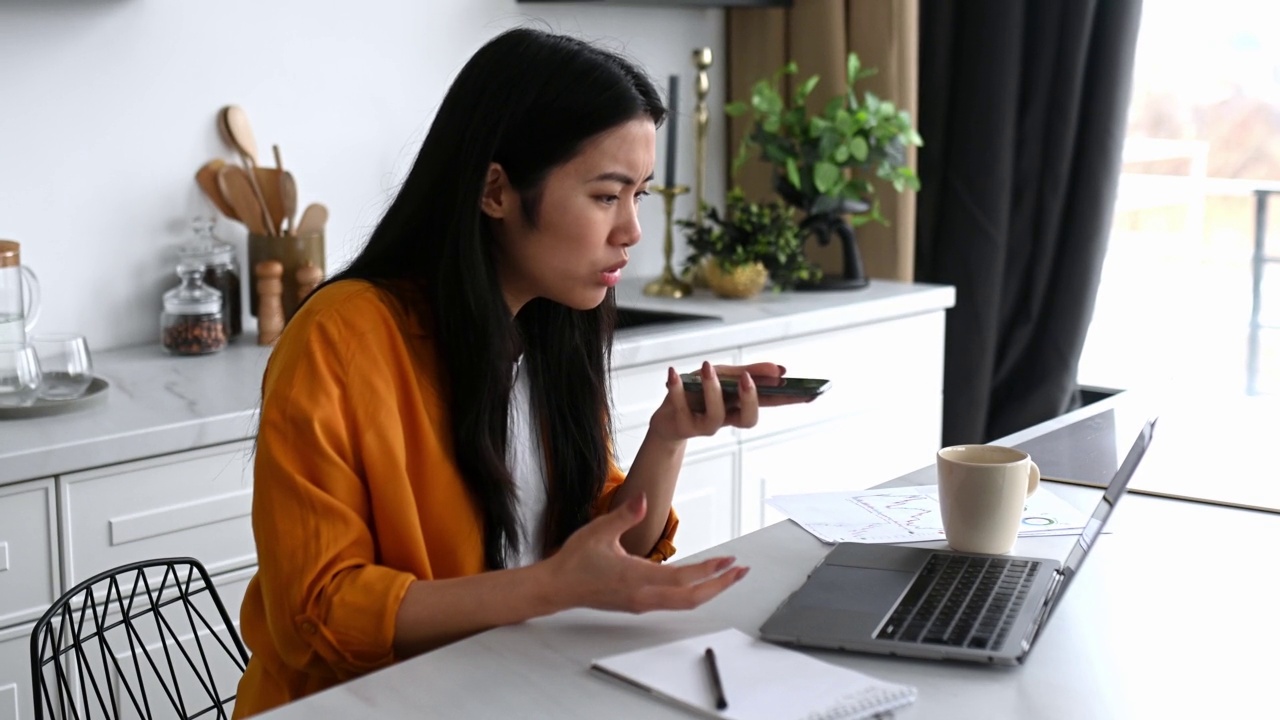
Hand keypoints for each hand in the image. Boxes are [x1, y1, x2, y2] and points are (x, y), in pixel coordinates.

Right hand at [544, 494, 747, 612]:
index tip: (729, 561)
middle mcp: (643, 595)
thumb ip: (625, 514)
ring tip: (727, 577)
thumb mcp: (599, 530)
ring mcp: (641, 603)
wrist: (557, 588)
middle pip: (692, 597)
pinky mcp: (638, 604)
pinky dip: (692, 593)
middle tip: (740, 572)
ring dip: (709, 590)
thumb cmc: (575, 561)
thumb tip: (644, 499)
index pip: (683, 577)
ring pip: (684, 603)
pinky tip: (699, 583)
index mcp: (636, 577)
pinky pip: (673, 603)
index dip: (709, 570)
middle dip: (720, 586)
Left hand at [649, 361, 801, 442]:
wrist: (667, 418)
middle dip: (750, 400)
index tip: (811, 393)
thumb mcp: (723, 376)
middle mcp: (727, 418)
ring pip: (715, 416)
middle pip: (749, 419)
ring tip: (707, 367)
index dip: (791, 400)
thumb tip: (780, 369)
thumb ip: (749, 372)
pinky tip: (673, 373)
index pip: (771, 402)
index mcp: (741, 404)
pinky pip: (681, 408)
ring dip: (712, 390)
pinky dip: (676, 389)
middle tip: (747, 379)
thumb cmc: (698, 392)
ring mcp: (705, 425)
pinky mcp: (683, 425)